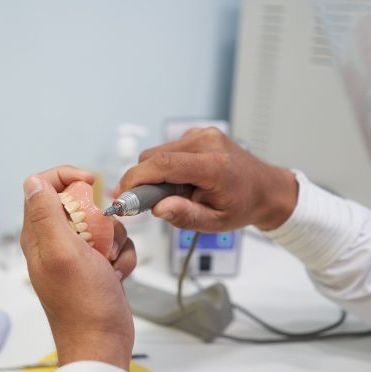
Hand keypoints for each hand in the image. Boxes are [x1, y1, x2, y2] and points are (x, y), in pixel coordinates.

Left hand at [21, 166, 135, 370]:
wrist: (102, 342)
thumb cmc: (83, 303)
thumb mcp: (63, 252)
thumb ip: (45, 214)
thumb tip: (32, 181)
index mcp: (38, 235)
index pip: (43, 186)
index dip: (66, 178)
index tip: (90, 183)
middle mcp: (54, 241)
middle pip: (79, 203)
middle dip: (100, 216)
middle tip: (101, 239)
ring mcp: (77, 254)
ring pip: (102, 223)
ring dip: (115, 240)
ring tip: (109, 263)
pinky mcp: (96, 264)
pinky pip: (115, 244)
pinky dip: (122, 256)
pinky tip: (117, 274)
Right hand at [115, 128, 297, 231]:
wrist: (266, 188)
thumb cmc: (243, 206)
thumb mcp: (216, 222)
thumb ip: (185, 216)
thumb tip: (157, 209)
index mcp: (214, 166)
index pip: (163, 164)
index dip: (136, 178)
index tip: (121, 194)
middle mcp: (207, 142)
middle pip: (154, 157)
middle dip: (141, 179)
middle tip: (145, 202)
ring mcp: (203, 134)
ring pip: (158, 152)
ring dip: (154, 173)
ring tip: (171, 193)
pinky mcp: (198, 134)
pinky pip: (168, 149)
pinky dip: (164, 166)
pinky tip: (180, 181)